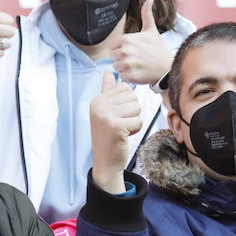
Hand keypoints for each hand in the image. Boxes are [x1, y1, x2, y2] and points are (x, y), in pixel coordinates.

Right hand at [89, 70, 142, 193]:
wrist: (105, 162)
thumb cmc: (108, 136)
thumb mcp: (104, 112)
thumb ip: (107, 92)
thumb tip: (107, 73)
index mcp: (97, 100)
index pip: (124, 87)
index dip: (127, 102)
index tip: (117, 115)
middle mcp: (99, 106)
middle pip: (133, 97)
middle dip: (132, 112)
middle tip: (120, 124)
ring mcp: (106, 116)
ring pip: (137, 108)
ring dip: (134, 120)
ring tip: (122, 129)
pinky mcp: (116, 127)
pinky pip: (138, 121)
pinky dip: (136, 130)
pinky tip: (124, 136)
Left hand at [108, 0, 170, 84]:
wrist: (168, 67)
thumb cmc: (158, 48)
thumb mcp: (151, 30)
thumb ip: (146, 14)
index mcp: (126, 39)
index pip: (112, 45)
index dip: (121, 48)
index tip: (132, 50)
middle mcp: (125, 51)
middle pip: (114, 57)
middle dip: (122, 58)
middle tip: (136, 59)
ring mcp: (127, 64)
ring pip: (117, 67)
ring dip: (125, 68)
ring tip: (137, 66)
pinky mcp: (130, 76)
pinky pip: (122, 77)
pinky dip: (129, 77)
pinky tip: (139, 73)